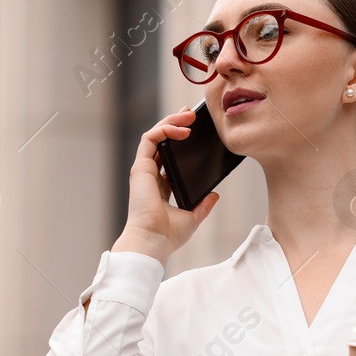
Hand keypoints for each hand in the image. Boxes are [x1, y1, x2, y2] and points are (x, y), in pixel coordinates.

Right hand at [115, 105, 220, 264]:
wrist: (153, 241)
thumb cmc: (167, 235)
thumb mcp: (193, 217)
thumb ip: (203, 205)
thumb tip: (215, 195)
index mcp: (160, 186)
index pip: (168, 157)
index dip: (178, 141)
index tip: (192, 130)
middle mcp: (150, 175)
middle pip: (161, 142)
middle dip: (174, 124)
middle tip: (191, 115)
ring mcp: (144, 170)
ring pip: (154, 136)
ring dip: (170, 122)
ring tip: (188, 116)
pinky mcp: (141, 167)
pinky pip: (150, 139)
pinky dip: (165, 130)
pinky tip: (181, 129)